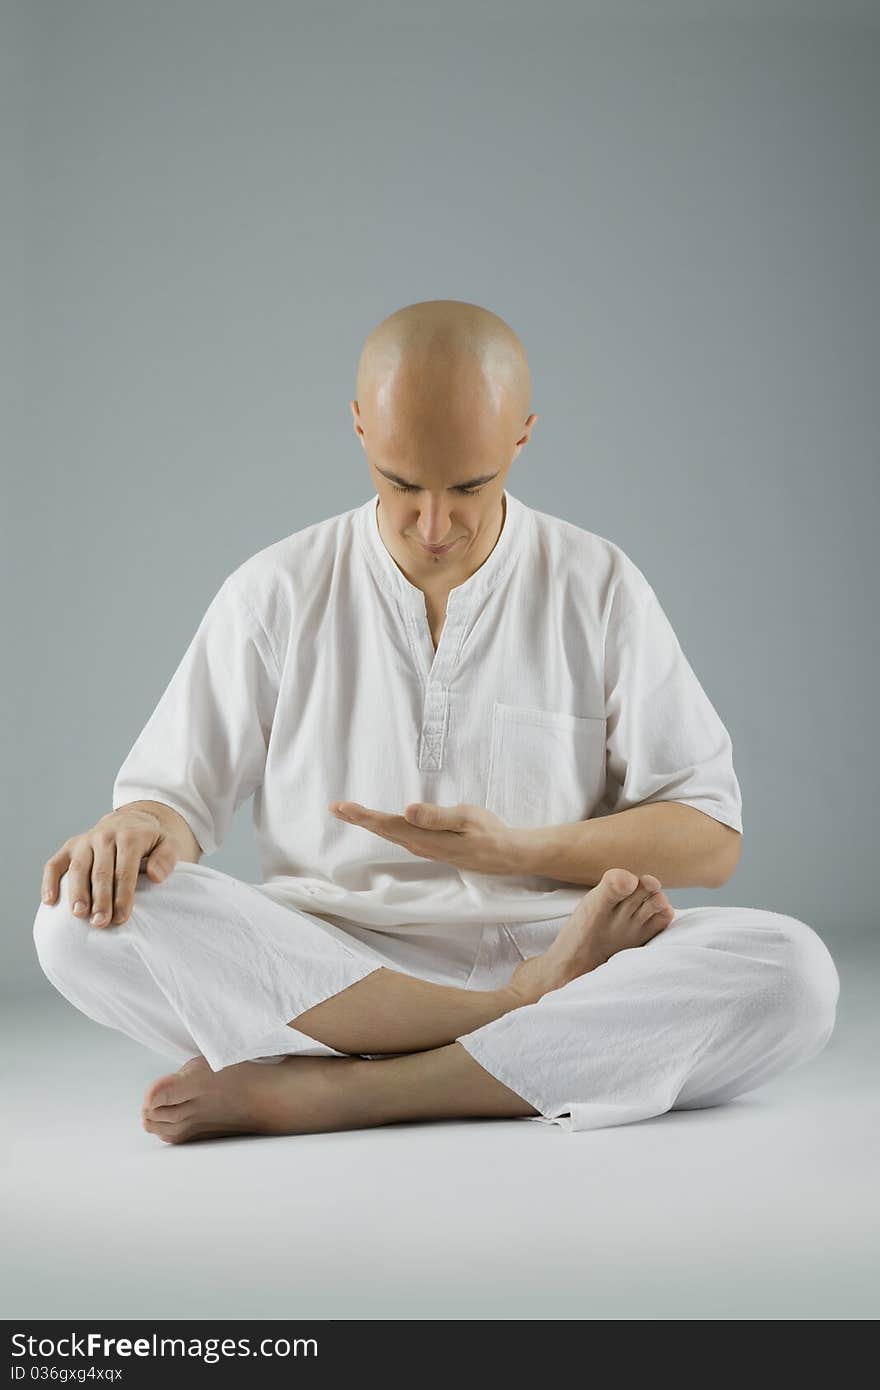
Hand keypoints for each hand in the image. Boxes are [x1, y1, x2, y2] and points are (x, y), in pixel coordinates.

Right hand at [39, 809, 178, 927]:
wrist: (131, 820)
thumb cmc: (151, 841)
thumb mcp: (168, 844)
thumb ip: (166, 859)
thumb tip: (155, 876)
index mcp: (130, 836)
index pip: (125, 870)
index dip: (123, 895)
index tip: (122, 918)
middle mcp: (104, 836)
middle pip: (100, 872)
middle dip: (100, 899)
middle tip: (100, 923)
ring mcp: (84, 841)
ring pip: (77, 868)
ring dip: (77, 892)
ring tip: (79, 914)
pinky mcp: (70, 847)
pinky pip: (55, 864)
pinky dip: (49, 881)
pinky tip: (50, 901)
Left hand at [329, 799, 515, 874]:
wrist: (507, 855)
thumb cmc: (489, 833)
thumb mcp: (465, 819)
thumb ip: (436, 817)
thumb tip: (407, 811)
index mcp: (424, 838)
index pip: (386, 825)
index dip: (362, 816)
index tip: (340, 807)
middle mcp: (420, 846)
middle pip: (384, 831)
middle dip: (358, 819)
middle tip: (335, 808)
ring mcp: (426, 848)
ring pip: (392, 834)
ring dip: (370, 823)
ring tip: (351, 813)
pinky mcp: (433, 847)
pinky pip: (402, 837)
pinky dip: (386, 828)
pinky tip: (383, 824)